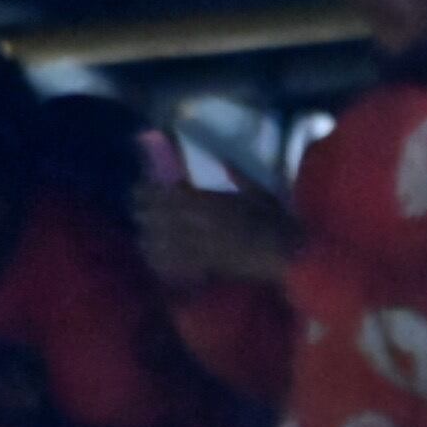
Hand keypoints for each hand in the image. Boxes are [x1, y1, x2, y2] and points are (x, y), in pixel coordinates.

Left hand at [132, 181, 298, 287]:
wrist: (290, 256)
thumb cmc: (278, 223)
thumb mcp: (259, 193)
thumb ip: (238, 177)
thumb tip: (224, 161)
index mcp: (208, 200)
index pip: (166, 192)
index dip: (148, 191)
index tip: (140, 188)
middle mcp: (197, 221)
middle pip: (157, 215)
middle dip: (144, 212)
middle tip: (137, 211)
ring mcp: (200, 244)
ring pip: (163, 238)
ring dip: (150, 236)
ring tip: (143, 236)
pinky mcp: (208, 265)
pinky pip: (177, 261)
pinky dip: (165, 260)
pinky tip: (158, 259)